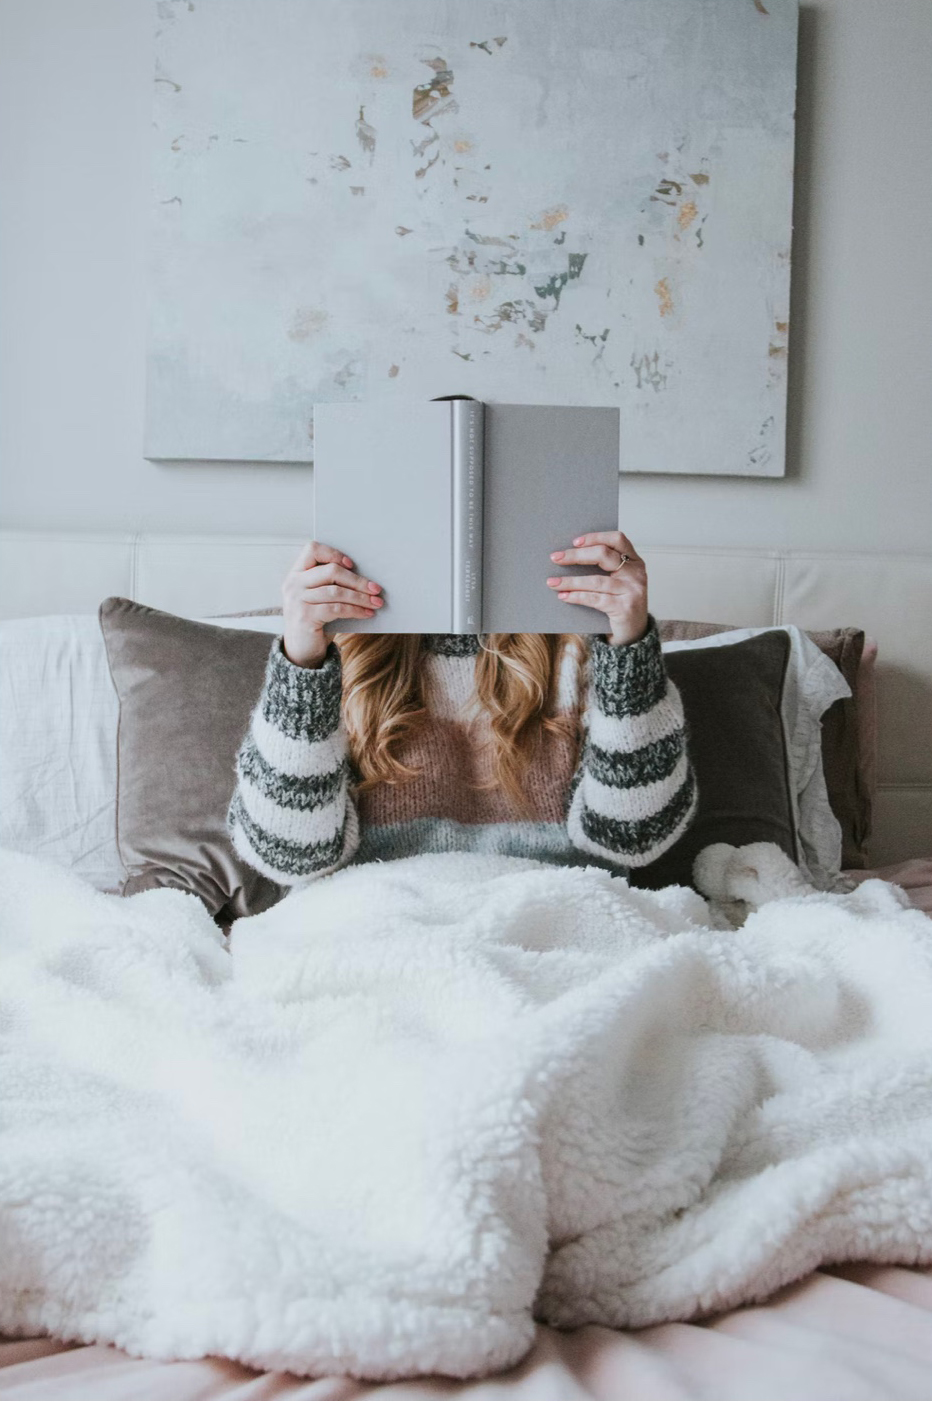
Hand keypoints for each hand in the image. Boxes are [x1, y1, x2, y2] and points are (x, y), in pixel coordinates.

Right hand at [281, 541, 383, 666]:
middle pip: (331, 571)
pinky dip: (355, 610)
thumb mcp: (319, 598)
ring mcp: (297, 600)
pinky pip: (337, 609)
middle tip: (376, 588)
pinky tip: (367, 614)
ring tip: (376, 603)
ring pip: (336, 591)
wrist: (301, 651)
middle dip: (357, 580)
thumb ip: (331, 584)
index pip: (312, 549)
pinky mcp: (305, 617)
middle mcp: (293, 584)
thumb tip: (365, 579)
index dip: (334, 554)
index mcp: (296, 574)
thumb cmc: (315, 620)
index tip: (351, 564)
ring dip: (361, 597)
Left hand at [546, 531, 648, 645]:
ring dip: (570, 581)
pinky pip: (595, 599)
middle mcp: (636, 573)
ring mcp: (632, 591)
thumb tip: (568, 556)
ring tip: (552, 582)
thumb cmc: (620, 601)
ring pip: (596, 580)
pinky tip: (564, 596)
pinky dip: (576, 596)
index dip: (595, 537)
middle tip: (555, 558)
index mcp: (635, 561)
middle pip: (604, 555)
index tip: (574, 542)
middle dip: (576, 556)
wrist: (634, 631)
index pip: (617, 539)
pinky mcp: (624, 608)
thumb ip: (603, 567)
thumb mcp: (617, 581)